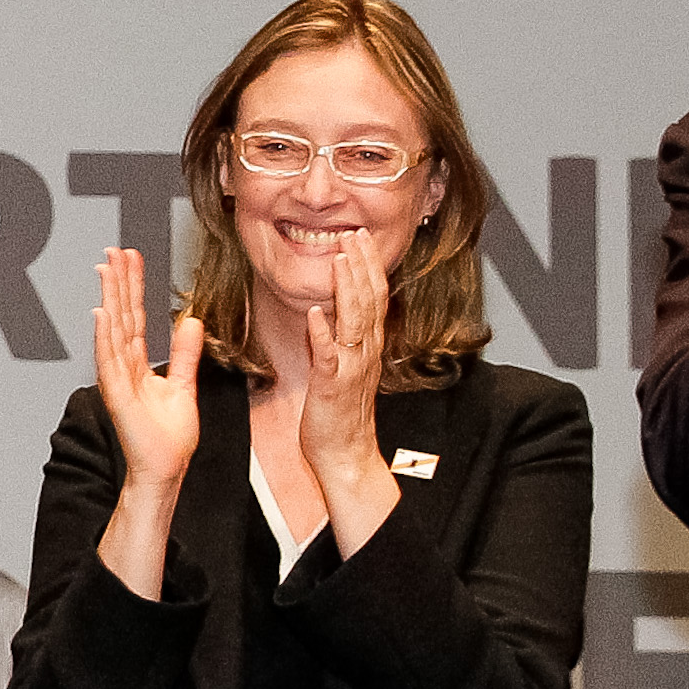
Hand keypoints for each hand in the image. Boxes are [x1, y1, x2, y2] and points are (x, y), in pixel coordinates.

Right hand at [89, 249, 201, 493]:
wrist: (165, 470)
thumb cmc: (169, 438)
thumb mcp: (184, 386)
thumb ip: (185, 354)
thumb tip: (191, 322)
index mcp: (137, 363)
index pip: (134, 315)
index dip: (132, 286)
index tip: (130, 258)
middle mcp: (123, 366)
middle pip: (119, 315)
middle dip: (117, 281)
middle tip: (114, 250)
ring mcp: (117, 379)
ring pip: (112, 330)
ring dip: (108, 298)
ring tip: (106, 269)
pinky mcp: (117, 395)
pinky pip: (109, 360)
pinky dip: (104, 337)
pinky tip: (102, 313)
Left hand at [298, 229, 391, 482]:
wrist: (345, 453)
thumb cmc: (340, 412)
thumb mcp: (342, 366)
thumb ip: (337, 337)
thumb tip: (325, 311)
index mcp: (368, 346)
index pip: (374, 297)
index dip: (369, 266)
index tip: (362, 238)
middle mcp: (365, 352)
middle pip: (369, 301)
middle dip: (362, 265)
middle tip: (355, 234)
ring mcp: (351, 367)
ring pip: (353, 321)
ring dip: (346, 288)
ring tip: (339, 258)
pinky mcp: (332, 385)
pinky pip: (329, 355)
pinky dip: (322, 333)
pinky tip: (315, 313)